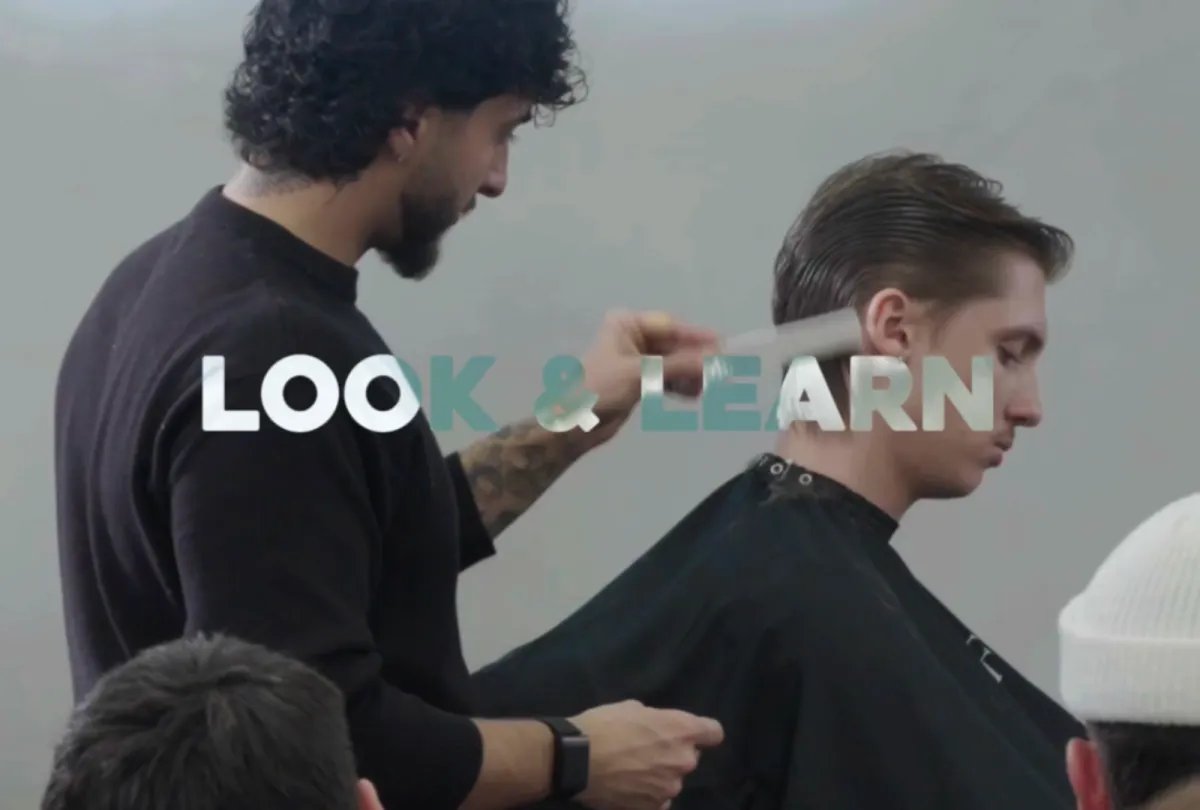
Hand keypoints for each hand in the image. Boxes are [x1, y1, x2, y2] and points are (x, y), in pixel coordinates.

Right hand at [571, 699, 724, 809]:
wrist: (577, 759)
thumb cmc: (604, 725)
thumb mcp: (631, 708)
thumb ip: (654, 719)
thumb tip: (654, 728)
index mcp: (681, 730)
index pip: (714, 732)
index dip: (703, 733)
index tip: (690, 735)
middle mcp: (683, 760)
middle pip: (690, 758)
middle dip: (673, 755)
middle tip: (647, 752)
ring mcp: (670, 788)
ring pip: (672, 780)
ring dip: (659, 777)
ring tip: (632, 773)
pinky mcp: (653, 808)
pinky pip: (658, 801)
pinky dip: (648, 796)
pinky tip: (629, 789)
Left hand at [578, 310, 719, 444]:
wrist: (574, 424)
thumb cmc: (600, 389)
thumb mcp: (640, 374)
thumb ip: (678, 366)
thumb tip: (715, 359)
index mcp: (627, 325)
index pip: (670, 326)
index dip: (696, 337)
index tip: (722, 347)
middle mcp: (633, 338)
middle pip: (674, 345)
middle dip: (695, 359)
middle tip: (719, 373)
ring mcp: (638, 360)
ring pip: (674, 362)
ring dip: (690, 374)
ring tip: (706, 388)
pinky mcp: (640, 381)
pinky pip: (668, 378)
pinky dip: (680, 385)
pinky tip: (693, 395)